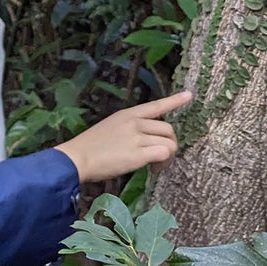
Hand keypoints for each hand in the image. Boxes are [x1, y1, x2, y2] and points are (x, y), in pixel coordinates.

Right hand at [55, 91, 191, 182]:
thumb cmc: (90, 146)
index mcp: (127, 114)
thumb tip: (146, 140)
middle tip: (159, 158)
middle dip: (170, 144)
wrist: (78, 158)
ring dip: (167, 157)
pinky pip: (163, 154)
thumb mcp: (110, 127)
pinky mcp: (138, 154)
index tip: (189, 95)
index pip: (156, 105)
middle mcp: (135, 123)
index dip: (174, 101)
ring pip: (170, 143)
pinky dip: (163, 164)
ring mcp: (137, 138)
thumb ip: (130, 129)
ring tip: (155, 166)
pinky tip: (153, 170)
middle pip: (169, 129)